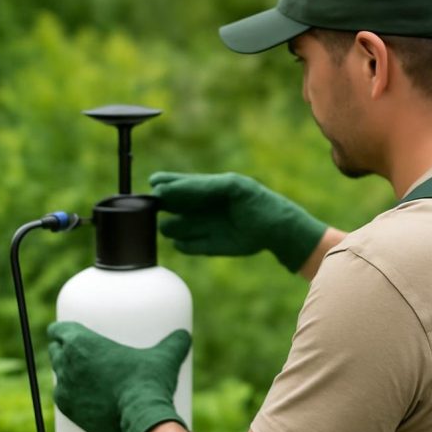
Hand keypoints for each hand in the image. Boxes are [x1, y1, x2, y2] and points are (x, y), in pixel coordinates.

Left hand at [47, 322, 190, 431]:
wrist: (141, 419)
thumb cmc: (148, 382)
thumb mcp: (165, 357)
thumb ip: (175, 343)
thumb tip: (184, 336)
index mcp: (81, 343)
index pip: (58, 330)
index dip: (64, 330)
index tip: (74, 333)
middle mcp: (67, 364)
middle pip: (57, 351)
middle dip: (65, 350)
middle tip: (84, 353)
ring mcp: (65, 389)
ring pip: (58, 374)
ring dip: (66, 372)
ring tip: (83, 374)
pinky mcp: (68, 410)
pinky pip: (62, 397)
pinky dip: (69, 395)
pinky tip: (80, 395)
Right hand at [149, 172, 327, 271]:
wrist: (277, 229)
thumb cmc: (255, 201)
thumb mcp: (230, 186)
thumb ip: (199, 186)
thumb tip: (164, 188)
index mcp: (202, 188)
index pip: (172, 184)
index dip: (161, 185)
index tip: (154, 185)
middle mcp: (197, 208)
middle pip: (166, 207)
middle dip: (159, 208)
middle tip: (156, 207)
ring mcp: (200, 227)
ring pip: (171, 228)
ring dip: (172, 227)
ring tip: (180, 225)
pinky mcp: (207, 246)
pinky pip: (186, 247)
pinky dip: (186, 244)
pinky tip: (192, 240)